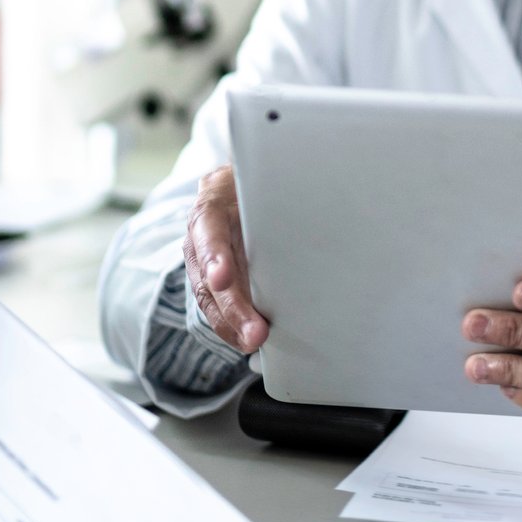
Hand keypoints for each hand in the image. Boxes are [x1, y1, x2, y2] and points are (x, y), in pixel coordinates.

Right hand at [182, 166, 269, 353]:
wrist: (236, 188)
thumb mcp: (262, 180)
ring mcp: (203, 262)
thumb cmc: (256, 186)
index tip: (221, 279)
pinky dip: (232, 327)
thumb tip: (320, 210)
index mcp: (211, 206)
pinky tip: (247, 340)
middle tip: (255, 332)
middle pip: (209, 277)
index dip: (214, 256)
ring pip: (210, 299)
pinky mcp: (212, 281)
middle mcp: (201, 238)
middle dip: (232, 308)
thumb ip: (277, 195)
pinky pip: (218, 308)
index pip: (207, 230)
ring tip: (253, 341)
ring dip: (232, 324)